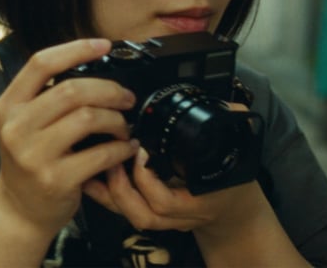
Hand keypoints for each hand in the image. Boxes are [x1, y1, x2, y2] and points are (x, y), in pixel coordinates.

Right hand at [0, 38, 139, 239]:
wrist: (18, 210)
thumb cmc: (29, 160)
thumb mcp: (24, 123)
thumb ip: (46, 96)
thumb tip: (92, 66)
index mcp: (9, 105)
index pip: (41, 63)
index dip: (76, 49)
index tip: (103, 45)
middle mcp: (17, 127)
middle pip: (72, 89)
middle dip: (109, 89)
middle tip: (126, 97)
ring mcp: (34, 154)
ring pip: (88, 118)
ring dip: (117, 119)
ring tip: (124, 126)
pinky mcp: (55, 179)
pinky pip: (100, 154)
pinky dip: (121, 148)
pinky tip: (125, 148)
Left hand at [82, 102, 260, 232]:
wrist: (235, 211)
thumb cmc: (231, 182)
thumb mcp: (236, 157)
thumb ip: (231, 130)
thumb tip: (228, 107)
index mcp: (200, 199)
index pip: (168, 202)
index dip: (147, 182)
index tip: (141, 153)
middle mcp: (180, 215)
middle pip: (144, 214)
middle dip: (123, 188)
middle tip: (112, 158)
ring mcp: (166, 219)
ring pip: (133, 216)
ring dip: (112, 192)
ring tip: (99, 164)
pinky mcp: (152, 214)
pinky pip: (126, 211)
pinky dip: (105, 195)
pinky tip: (90, 177)